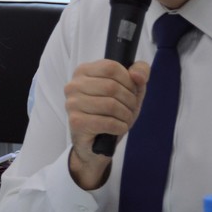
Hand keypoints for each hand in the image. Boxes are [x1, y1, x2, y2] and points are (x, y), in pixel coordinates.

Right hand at [65, 59, 149, 189]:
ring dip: (126, 115)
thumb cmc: (112, 112)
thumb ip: (139, 71)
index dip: (128, 81)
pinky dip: (120, 127)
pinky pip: (107, 122)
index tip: (131, 92)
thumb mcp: (130, 89)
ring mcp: (72, 104)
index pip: (111, 68)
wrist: (96, 144)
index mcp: (83, 71)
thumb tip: (137, 75)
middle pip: (111, 86)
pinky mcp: (76, 122)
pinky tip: (119, 128)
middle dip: (129, 100)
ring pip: (110, 105)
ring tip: (125, 119)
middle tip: (130, 109)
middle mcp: (73, 85)